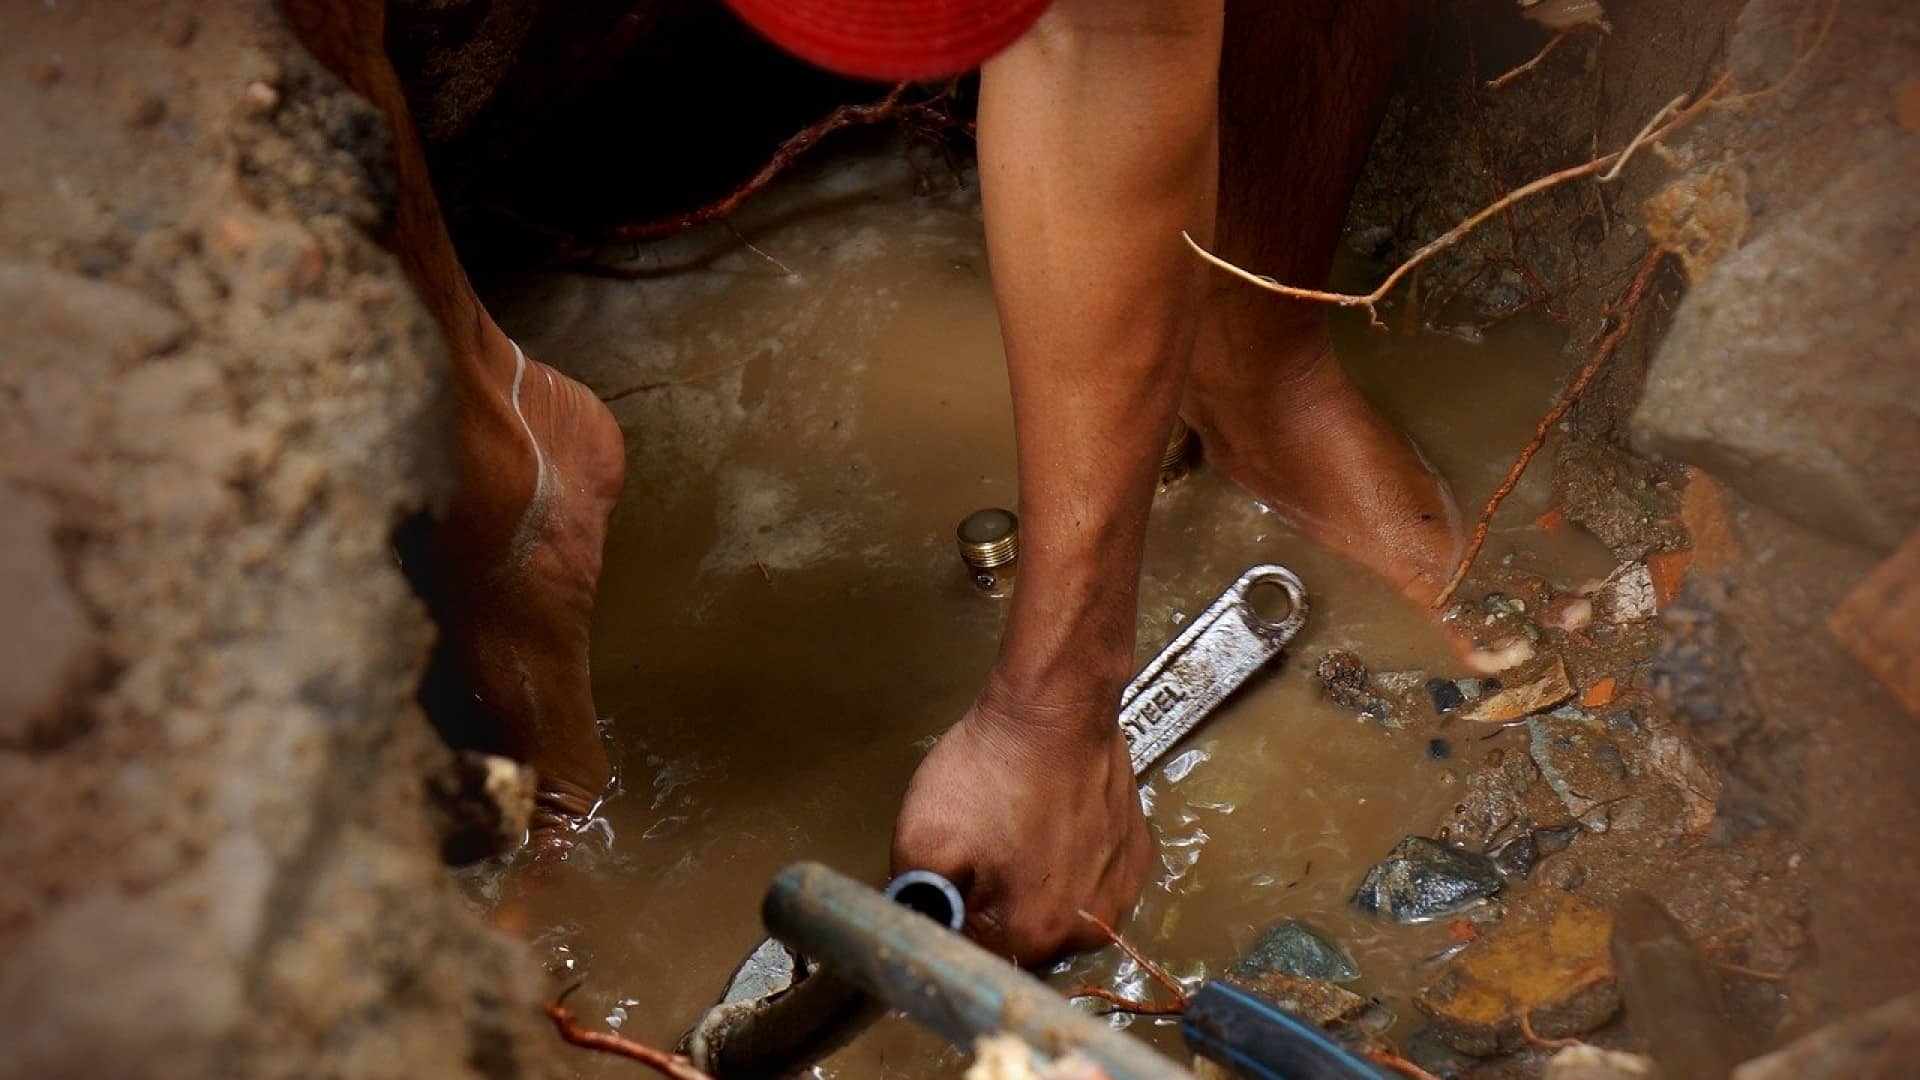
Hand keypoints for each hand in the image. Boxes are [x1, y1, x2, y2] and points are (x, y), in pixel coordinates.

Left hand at [891, 679, 1151, 965]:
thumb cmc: (991, 769)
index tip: (945, 886)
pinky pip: (1088, 880)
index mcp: (1035, 935)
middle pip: (1021, 939)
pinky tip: (1046, 823)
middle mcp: (1089, 929)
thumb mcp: (921, 841)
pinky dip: (1066, 862)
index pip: (978, 959)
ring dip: (1031, 884)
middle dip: (992, 906)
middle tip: (977, 850)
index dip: (953, 922)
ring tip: (1014, 830)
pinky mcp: (1134, 857)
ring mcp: (1119, 892)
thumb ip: (918, 905)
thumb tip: (923, 935)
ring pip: (1056, 910)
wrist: (1056, 707)